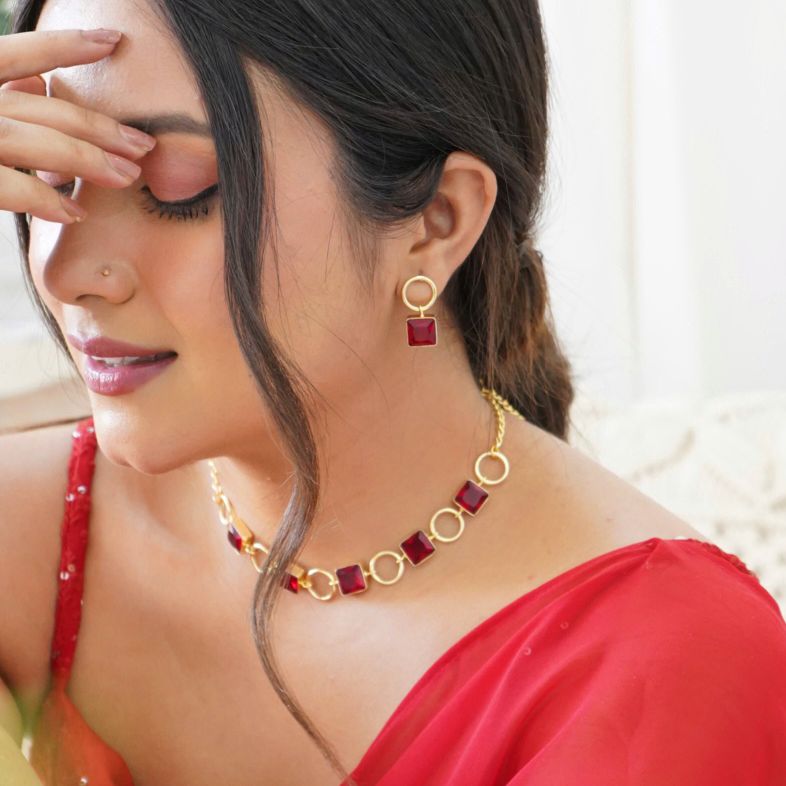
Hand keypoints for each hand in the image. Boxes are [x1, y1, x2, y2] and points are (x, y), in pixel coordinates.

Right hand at [0, 27, 156, 223]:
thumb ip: (3, 95)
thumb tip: (36, 82)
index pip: (16, 55)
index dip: (64, 46)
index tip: (114, 41)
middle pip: (43, 110)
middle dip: (100, 128)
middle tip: (146, 147)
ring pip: (34, 142)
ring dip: (87, 160)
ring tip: (128, 176)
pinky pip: (7, 186)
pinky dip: (42, 198)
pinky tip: (75, 211)